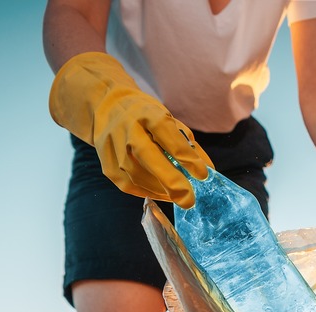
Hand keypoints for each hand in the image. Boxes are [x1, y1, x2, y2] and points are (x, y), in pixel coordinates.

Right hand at [49, 52, 213, 207]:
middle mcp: (128, 129)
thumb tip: (208, 170)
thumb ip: (189, 145)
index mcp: (148, 114)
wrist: (107, 108)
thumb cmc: (146, 116)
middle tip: (188, 199)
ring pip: (135, 174)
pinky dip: (147, 193)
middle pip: (147, 155)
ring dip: (160, 190)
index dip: (186, 156)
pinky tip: (162, 194)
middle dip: (170, 179)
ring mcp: (113, 147)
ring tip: (179, 197)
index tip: (203, 174)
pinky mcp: (106, 163)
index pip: (168, 135)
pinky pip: (127, 184)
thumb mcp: (170, 121)